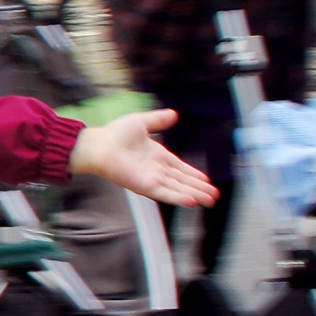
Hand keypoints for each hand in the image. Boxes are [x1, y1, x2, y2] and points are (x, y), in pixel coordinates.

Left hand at [69, 109, 218, 208]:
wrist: (100, 145)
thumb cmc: (115, 134)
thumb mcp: (142, 123)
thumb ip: (159, 120)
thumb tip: (174, 114)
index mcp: (158, 157)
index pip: (181, 168)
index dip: (194, 175)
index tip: (207, 181)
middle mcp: (157, 170)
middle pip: (183, 182)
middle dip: (200, 189)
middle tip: (215, 196)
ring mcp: (152, 179)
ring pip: (178, 189)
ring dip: (194, 195)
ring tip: (210, 201)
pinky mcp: (145, 186)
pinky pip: (165, 194)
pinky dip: (178, 198)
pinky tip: (192, 202)